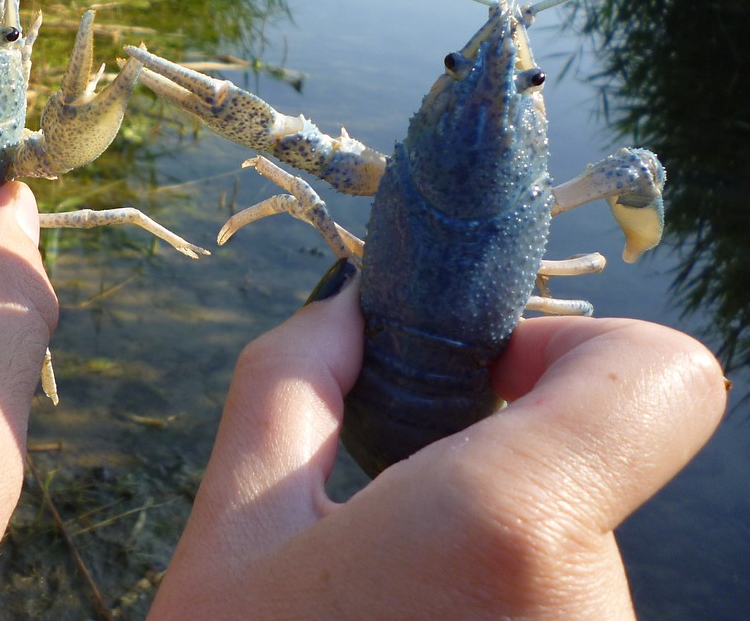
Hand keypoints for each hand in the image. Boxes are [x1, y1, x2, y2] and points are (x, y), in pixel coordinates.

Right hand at [148, 263, 726, 619]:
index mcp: (509, 529)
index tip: (480, 384)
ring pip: (575, 556)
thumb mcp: (232, 533)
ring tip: (388, 606)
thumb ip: (288, 384)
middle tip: (385, 509)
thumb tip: (350, 304)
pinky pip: (562, 616)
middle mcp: (593, 611)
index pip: (662, 377)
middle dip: (495, 467)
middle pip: (592, 468)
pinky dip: (502, 608)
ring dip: (492, 554)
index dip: (572, 350)